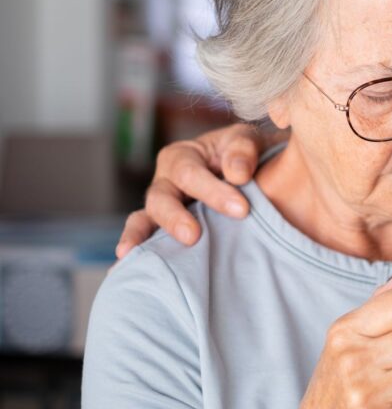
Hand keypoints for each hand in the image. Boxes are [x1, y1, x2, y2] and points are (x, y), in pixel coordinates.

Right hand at [116, 123, 271, 257]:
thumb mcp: (246, 141)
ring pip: (144, 221)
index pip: (189, 173)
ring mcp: (161, 209)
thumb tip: (238, 174)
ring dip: (144, 237)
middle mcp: (165, 182)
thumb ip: (243, 151)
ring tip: (135, 255)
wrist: (251, 174)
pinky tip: (124, 268)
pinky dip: (136, 252)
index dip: (213, 192)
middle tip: (192, 236)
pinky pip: (145, 242)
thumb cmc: (243, 155)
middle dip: (175, 218)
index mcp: (182, 156)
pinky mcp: (163, 232)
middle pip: (161, 199)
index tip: (242, 209)